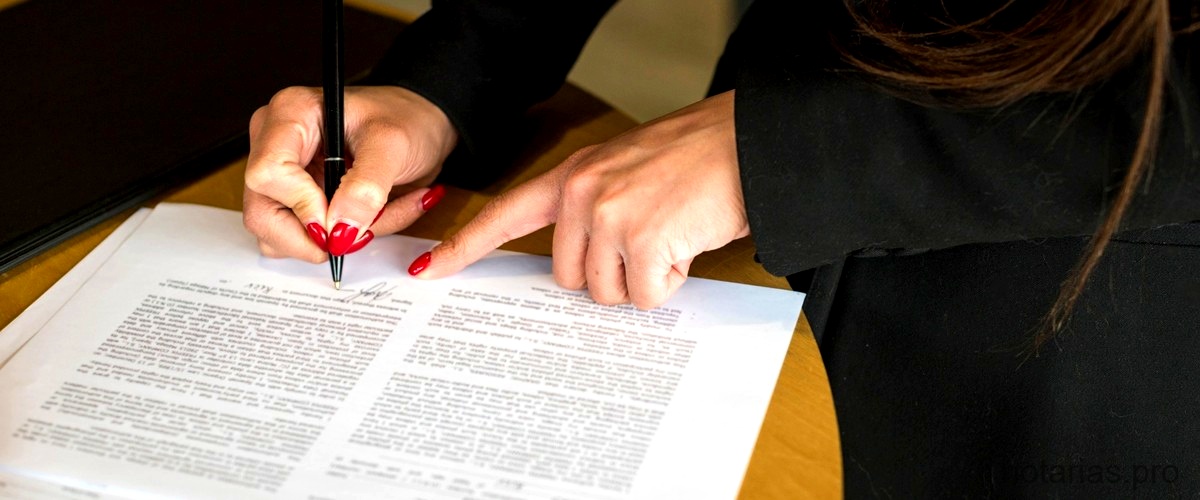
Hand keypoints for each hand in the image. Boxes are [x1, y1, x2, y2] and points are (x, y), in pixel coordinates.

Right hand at [243, 86, 456, 261]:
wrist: (422, 128)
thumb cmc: (406, 120)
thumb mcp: (394, 146)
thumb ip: (366, 188)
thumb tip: (340, 230)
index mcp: (290, 114)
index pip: (267, 174)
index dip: (302, 206)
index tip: (340, 219)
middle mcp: (273, 143)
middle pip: (261, 212)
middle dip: (310, 237)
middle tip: (354, 236)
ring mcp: (280, 174)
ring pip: (276, 235)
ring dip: (331, 241)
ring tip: (374, 217)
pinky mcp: (294, 199)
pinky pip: (300, 239)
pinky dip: (339, 241)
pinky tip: (369, 219)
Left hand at [410, 91, 748, 308]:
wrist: (749, 141)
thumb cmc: (697, 157)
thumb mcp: (627, 168)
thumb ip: (592, 206)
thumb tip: (581, 267)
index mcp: (574, 175)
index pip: (505, 214)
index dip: (466, 247)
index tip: (429, 270)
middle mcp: (582, 193)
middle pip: (571, 279)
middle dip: (612, 274)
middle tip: (651, 237)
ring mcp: (610, 216)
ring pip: (608, 294)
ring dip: (645, 278)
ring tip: (673, 233)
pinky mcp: (644, 240)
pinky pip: (644, 297)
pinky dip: (671, 282)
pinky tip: (687, 243)